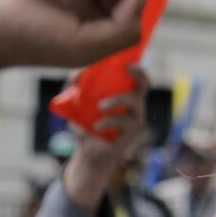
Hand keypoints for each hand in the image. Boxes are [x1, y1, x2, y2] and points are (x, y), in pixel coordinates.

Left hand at [63, 67, 150, 211]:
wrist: (89, 153)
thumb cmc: (88, 125)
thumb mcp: (79, 106)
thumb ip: (77, 90)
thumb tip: (73, 78)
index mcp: (127, 99)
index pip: (140, 82)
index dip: (138, 71)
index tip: (128, 63)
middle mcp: (135, 109)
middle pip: (142, 89)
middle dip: (136, 78)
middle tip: (125, 72)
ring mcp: (135, 123)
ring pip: (134, 105)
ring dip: (117, 101)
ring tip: (100, 106)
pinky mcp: (129, 137)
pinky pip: (122, 124)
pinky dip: (107, 122)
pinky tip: (95, 127)